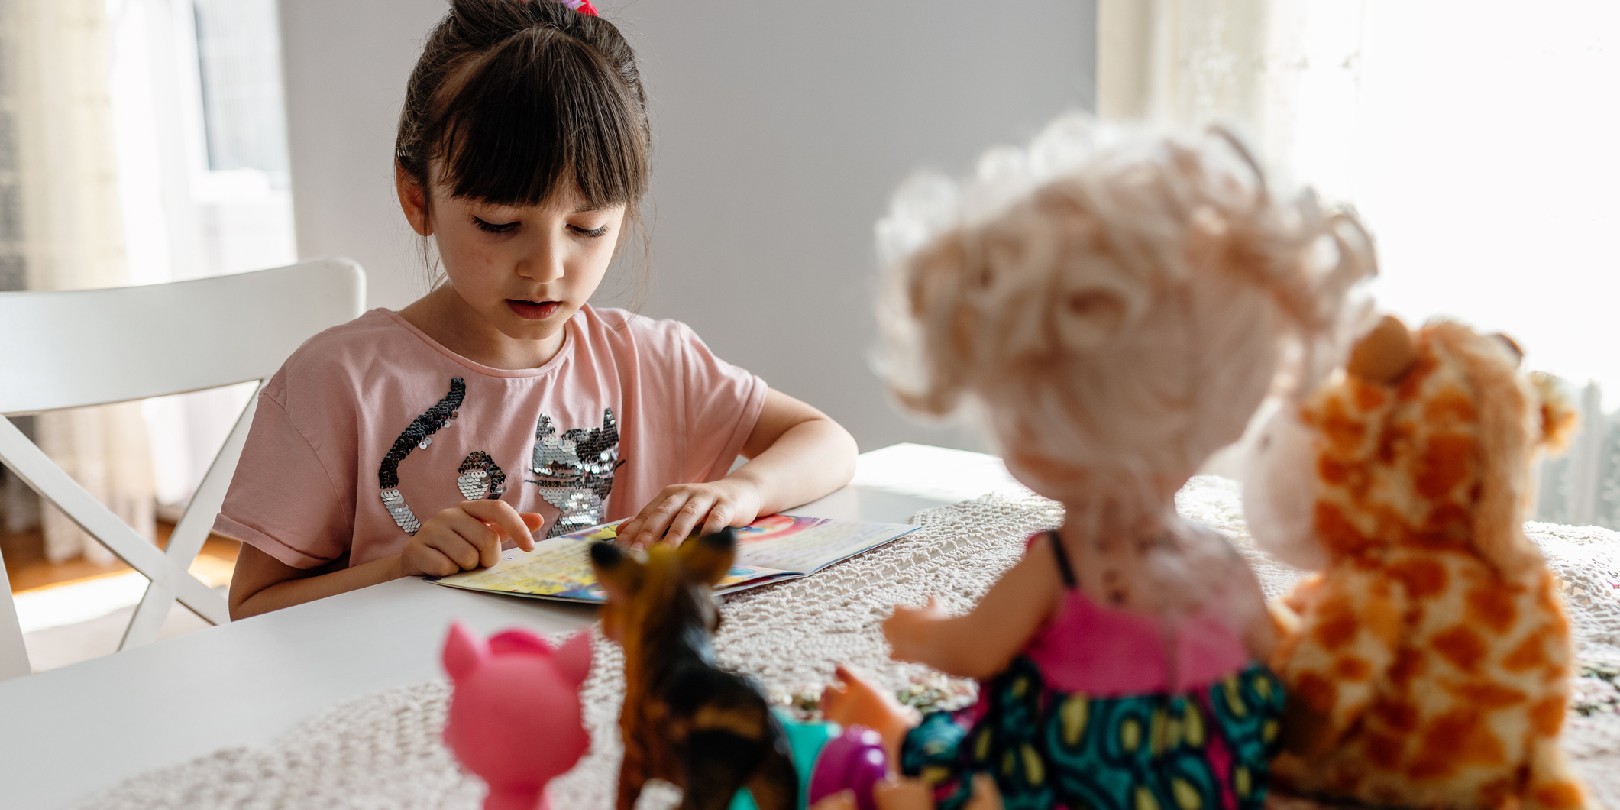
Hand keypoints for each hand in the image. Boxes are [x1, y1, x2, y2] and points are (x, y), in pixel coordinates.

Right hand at [399, 499, 542, 577]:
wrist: (416, 561)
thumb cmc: (456, 548)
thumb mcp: (483, 535)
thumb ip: (509, 528)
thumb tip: (539, 519)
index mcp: (469, 508)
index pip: (499, 509)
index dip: (518, 527)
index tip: (530, 547)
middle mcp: (449, 513)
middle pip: (487, 539)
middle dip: (487, 559)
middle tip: (477, 563)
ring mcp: (430, 528)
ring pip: (466, 557)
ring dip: (466, 568)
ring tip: (457, 564)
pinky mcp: (415, 548)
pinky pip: (444, 567)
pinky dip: (448, 574)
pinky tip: (441, 569)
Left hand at [616, 479, 762, 547]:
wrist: (743, 492)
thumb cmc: (705, 508)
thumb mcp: (678, 511)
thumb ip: (652, 520)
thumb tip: (620, 531)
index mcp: (670, 495)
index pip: (647, 513)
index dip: (632, 531)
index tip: (618, 550)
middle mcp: (686, 493)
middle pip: (664, 512)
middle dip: (649, 532)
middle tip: (637, 552)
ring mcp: (707, 497)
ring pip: (688, 515)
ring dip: (676, 534)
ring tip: (666, 553)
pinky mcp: (728, 505)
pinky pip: (717, 518)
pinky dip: (709, 530)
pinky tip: (703, 544)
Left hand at [881, 597, 946, 663]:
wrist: (930, 641)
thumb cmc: (933, 621)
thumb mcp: (936, 609)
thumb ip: (932, 603)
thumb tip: (933, 598)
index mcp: (900, 612)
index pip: (898, 609)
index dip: (905, 612)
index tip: (912, 614)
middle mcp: (892, 625)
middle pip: (887, 623)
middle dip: (894, 625)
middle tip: (904, 627)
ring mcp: (893, 640)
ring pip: (888, 639)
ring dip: (895, 640)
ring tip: (907, 642)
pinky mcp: (896, 653)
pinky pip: (893, 655)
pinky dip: (899, 655)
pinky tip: (907, 657)